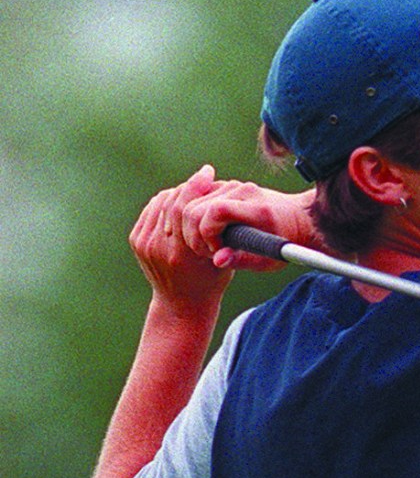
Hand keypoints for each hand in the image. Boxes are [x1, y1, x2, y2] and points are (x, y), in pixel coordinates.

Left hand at [129, 165, 233, 311]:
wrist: (181, 305)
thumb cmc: (210, 281)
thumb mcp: (224, 259)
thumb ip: (222, 232)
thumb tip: (223, 195)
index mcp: (180, 254)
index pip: (183, 207)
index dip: (196, 185)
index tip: (209, 172)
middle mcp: (158, 248)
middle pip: (171, 201)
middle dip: (189, 186)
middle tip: (204, 176)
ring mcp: (144, 244)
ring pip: (160, 202)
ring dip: (178, 192)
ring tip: (194, 188)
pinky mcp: (137, 240)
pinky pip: (153, 209)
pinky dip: (166, 201)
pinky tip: (180, 200)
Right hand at [182, 179, 316, 271]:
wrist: (300, 218)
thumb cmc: (287, 242)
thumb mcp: (269, 259)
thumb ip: (242, 260)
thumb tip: (218, 260)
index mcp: (257, 208)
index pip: (217, 211)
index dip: (207, 232)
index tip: (215, 249)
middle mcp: (244, 190)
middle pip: (198, 207)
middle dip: (195, 233)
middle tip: (210, 251)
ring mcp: (234, 185)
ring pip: (194, 202)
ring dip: (194, 226)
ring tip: (212, 244)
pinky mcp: (227, 185)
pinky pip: (199, 198)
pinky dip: (198, 217)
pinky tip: (212, 232)